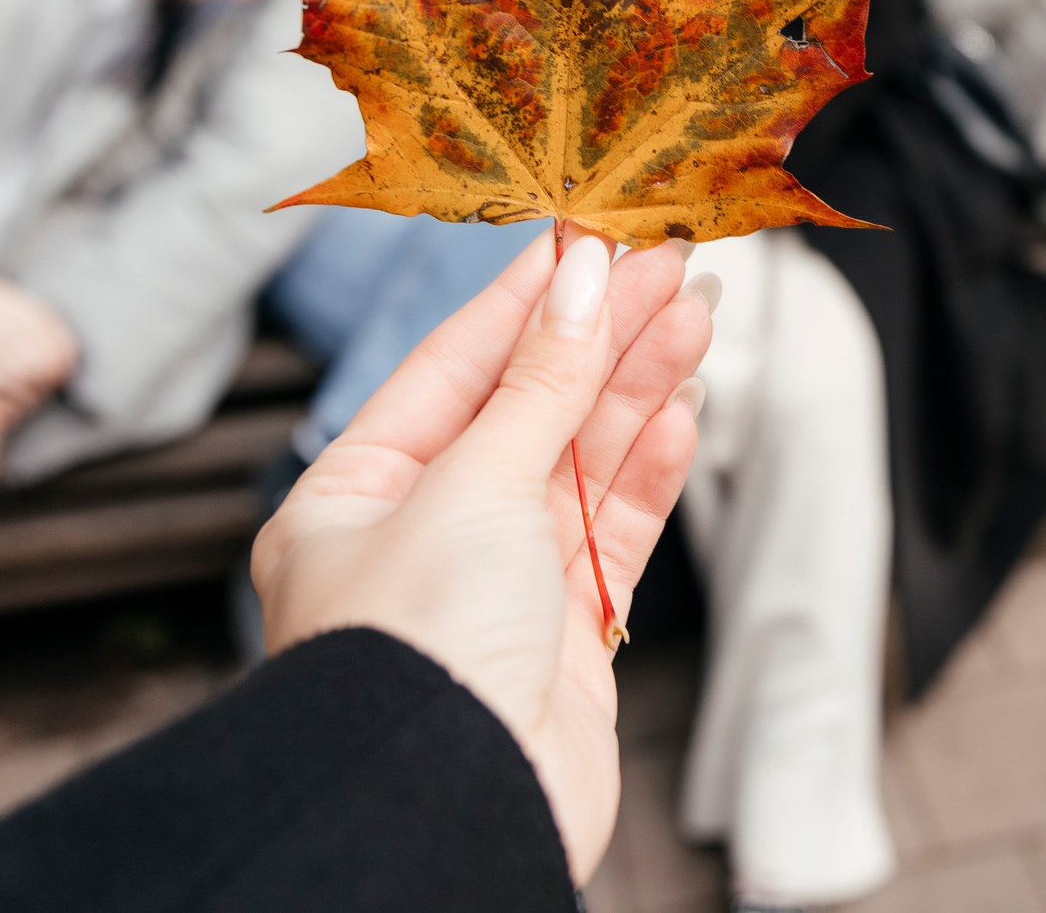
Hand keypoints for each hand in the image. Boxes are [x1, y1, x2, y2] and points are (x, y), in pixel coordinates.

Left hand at [252, 228, 713, 883]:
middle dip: (601, 336)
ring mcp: (495, 589)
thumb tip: (584, 278)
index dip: (527, 299)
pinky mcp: (563, 640)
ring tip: (694, 314)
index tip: (589, 235)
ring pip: (578, 464)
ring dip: (637, 388)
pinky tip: (683, 408)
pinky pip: (612, 533)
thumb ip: (541, 382)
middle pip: (525, 409)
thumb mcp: (475, 482)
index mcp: (351, 496)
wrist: (454, 810)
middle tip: (670, 262)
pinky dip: (648, 470)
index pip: (451, 367)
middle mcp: (419, 538)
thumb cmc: (418, 653)